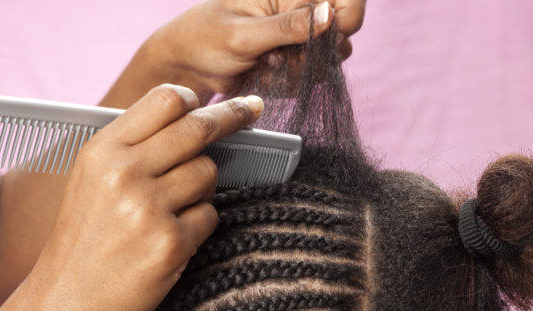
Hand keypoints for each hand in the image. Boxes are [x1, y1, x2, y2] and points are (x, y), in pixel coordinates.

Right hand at [33, 85, 263, 310]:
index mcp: (102, 151)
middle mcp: (124, 173)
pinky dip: (198, 226)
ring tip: (172, 210)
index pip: (165, 100)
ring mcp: (148, 209)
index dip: (196, 100)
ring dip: (202, 188)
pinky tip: (170, 239)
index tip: (218, 101)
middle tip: (253, 109)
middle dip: (233, 116)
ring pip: (208, 172)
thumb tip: (193, 116)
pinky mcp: (170, 243)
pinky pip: (210, 215)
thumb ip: (133, 147)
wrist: (64, 303)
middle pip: (198, 128)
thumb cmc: (84, 239)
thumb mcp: (91, 180)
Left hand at [100, 0, 364, 106]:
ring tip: (267, 64)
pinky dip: (292, 81)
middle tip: (281, 57)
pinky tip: (267, 73)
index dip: (345, 19)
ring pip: (328, 59)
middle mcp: (299, 8)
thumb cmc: (204, 39)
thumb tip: (328, 14)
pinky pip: (311, 76)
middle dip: (315, 53)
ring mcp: (300, 35)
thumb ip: (287, 26)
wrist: (188, 66)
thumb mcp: (243, 36)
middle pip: (341, 33)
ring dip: (301, 69)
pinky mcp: (296, 59)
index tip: (326, 39)